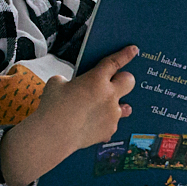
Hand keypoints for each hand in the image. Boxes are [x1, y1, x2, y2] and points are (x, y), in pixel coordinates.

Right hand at [0, 44, 137, 185]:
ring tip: (105, 108)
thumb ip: (68, 81)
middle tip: (114, 84)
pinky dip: (105, 123)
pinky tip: (93, 125)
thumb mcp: (56, 84)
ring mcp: (112, 114)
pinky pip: (112, 124)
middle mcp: (109, 95)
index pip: (115, 62)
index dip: (125, 54)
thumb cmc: (53, 108)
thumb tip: (69, 86)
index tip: (133, 50)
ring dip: (117, 105)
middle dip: (124, 80)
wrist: (53, 136)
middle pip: (129, 81)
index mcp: (96, 79)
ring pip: (125, 107)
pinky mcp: (109, 130)